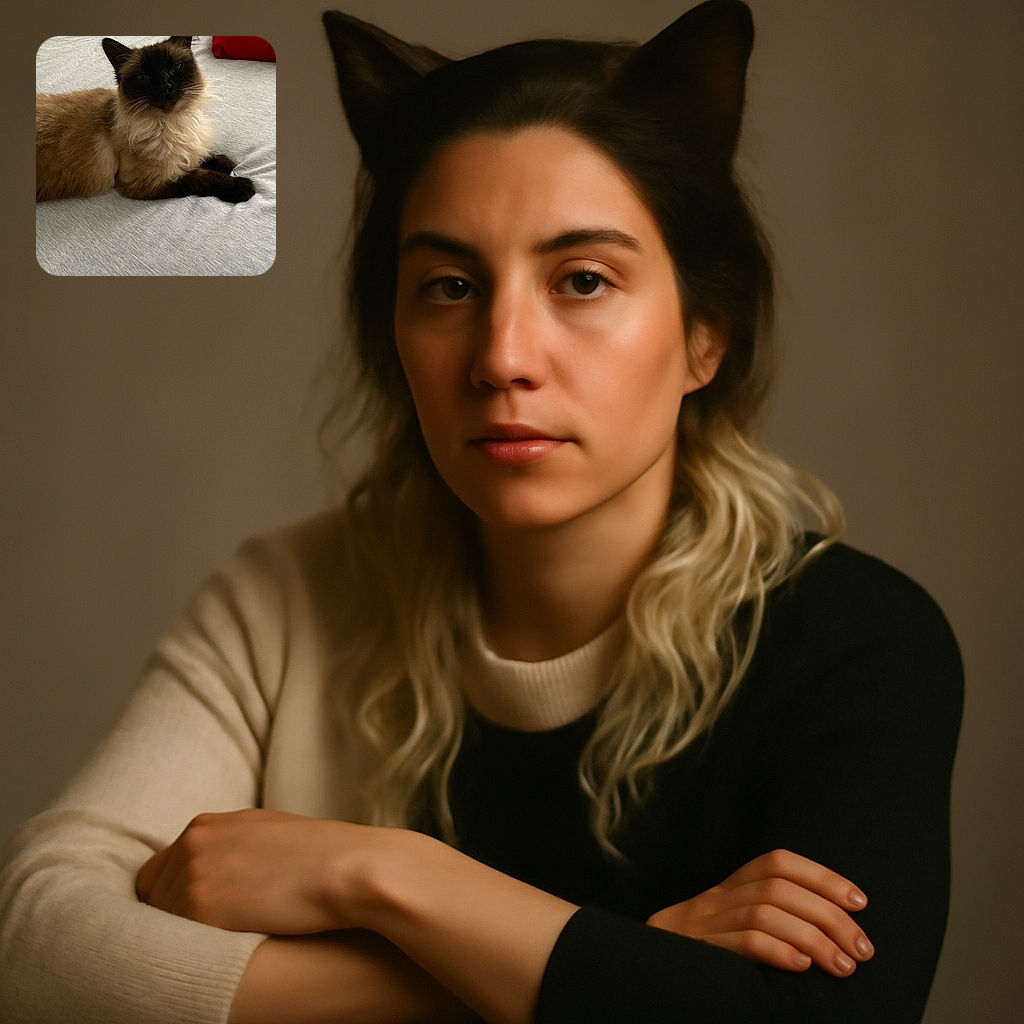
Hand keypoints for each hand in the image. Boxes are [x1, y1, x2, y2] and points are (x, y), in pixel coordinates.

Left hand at [136, 808, 380, 934]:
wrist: (349, 867)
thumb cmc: (322, 854)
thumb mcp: (267, 831)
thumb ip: (231, 844)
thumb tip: (218, 871)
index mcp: (206, 824)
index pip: (157, 871)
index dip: (171, 896)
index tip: (191, 916)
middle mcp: (192, 843)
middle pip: (152, 897)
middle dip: (171, 918)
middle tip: (204, 937)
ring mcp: (192, 874)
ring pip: (158, 923)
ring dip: (180, 937)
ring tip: (217, 946)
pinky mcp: (200, 907)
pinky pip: (174, 941)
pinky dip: (191, 951)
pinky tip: (220, 953)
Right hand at [646, 849, 873, 976]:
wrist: (643, 974)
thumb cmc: (702, 960)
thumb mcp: (732, 930)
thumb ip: (771, 921)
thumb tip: (836, 930)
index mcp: (729, 888)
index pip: (777, 863)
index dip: (821, 876)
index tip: (859, 902)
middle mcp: (717, 899)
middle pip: (778, 888)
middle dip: (829, 916)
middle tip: (863, 949)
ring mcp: (704, 923)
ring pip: (763, 911)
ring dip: (813, 938)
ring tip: (844, 966)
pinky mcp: (698, 952)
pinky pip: (741, 941)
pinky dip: (776, 951)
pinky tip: (802, 968)